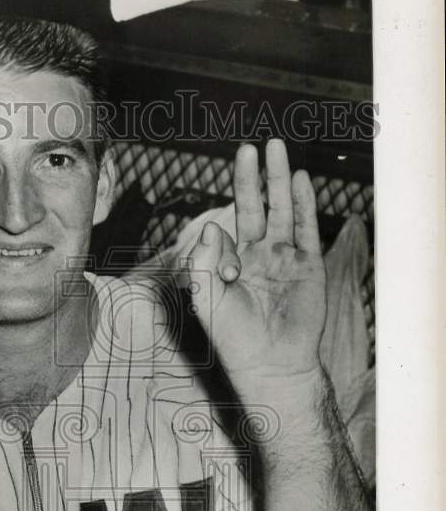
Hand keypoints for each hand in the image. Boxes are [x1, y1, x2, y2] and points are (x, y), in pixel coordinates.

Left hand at [186, 138, 326, 396]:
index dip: (220, 239)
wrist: (271, 363)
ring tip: (276, 148)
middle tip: (250, 147)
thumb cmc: (234, 338)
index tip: (227, 270)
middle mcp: (258, 257)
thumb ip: (203, 263)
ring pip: (282, 211)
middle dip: (252, 178)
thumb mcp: (207, 300)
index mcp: (230, 264)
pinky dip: (304, 203)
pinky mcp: (308, 265)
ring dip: (278, 181)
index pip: (225, 231)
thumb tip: (212, 225)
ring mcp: (284, 259)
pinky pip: (307, 228)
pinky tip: (300, 179)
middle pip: (254, 208)